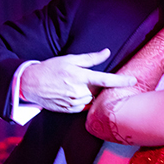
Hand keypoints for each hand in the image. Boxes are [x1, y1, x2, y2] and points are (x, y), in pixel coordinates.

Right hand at [20, 49, 135, 112]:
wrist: (29, 84)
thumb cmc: (49, 69)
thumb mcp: (69, 59)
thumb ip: (90, 58)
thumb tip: (106, 52)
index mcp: (80, 77)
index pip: (106, 79)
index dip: (121, 80)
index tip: (133, 81)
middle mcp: (78, 91)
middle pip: (98, 90)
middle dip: (95, 84)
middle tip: (82, 78)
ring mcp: (74, 102)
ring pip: (91, 98)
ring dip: (87, 92)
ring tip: (71, 85)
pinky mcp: (69, 110)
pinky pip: (83, 105)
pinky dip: (80, 99)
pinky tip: (69, 93)